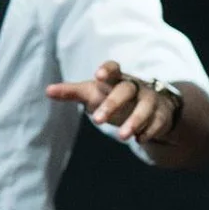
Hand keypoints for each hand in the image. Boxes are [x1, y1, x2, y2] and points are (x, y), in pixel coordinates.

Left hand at [45, 60, 178, 142]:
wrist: (150, 103)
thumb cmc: (113, 95)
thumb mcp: (93, 92)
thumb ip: (71, 92)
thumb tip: (47, 91)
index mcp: (116, 78)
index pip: (113, 68)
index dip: (107, 70)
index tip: (98, 75)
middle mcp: (134, 86)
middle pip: (125, 90)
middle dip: (112, 104)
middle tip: (97, 121)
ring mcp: (150, 100)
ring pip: (145, 107)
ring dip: (134, 121)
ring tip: (121, 137)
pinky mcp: (161, 115)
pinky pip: (158, 122)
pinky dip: (149, 131)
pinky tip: (139, 140)